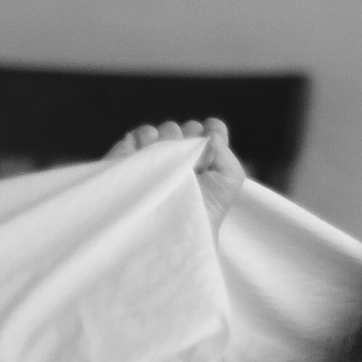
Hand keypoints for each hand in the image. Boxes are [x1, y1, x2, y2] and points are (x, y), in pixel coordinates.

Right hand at [108, 115, 247, 232]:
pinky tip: (149, 156)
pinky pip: (141, 134)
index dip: (211, 134)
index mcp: (205, 161)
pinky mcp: (132, 156)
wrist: (167, 233)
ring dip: (168, 141)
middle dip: (189, 139)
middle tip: (188, 165)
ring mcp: (156, 155)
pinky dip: (145, 138)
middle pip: (187, 128)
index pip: (211, 131)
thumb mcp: (228, 180)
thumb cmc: (201, 211)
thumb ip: (225, 150)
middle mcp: (181, 156)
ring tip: (168, 166)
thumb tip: (208, 133)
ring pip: (165, 129)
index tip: (209, 150)